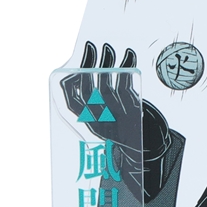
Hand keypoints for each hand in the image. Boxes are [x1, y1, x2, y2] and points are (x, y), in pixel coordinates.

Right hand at [61, 42, 173, 201]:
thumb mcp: (99, 126)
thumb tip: (86, 82)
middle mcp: (96, 117)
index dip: (69, 79)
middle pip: (87, 84)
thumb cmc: (118, 140)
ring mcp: (113, 113)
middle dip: (88, 62)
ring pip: (106, 81)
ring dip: (108, 61)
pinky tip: (129, 55)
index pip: (69, 98)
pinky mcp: (130, 109)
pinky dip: (128, 66)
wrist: (138, 160)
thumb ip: (90, 109)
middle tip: (92, 46)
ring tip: (109, 48)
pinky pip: (127, 83)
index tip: (72, 65)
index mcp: (85, 122)